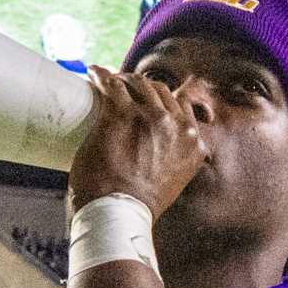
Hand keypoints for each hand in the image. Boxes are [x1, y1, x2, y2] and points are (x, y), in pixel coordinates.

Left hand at [66, 67, 209, 218]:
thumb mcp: (172, 181)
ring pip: (139, 83)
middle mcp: (177, 125)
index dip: (163, 101)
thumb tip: (158, 157)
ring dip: (125, 79)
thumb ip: (173, 162)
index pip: (181, 107)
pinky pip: (111, 84)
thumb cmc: (138, 205)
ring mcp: (150, 116)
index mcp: (193, 143)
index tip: (150, 102)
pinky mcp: (121, 113)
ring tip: (111, 80)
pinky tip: (94, 73)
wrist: (119, 214)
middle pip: (161, 92)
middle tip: (126, 88)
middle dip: (143, 87)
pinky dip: (101, 76)